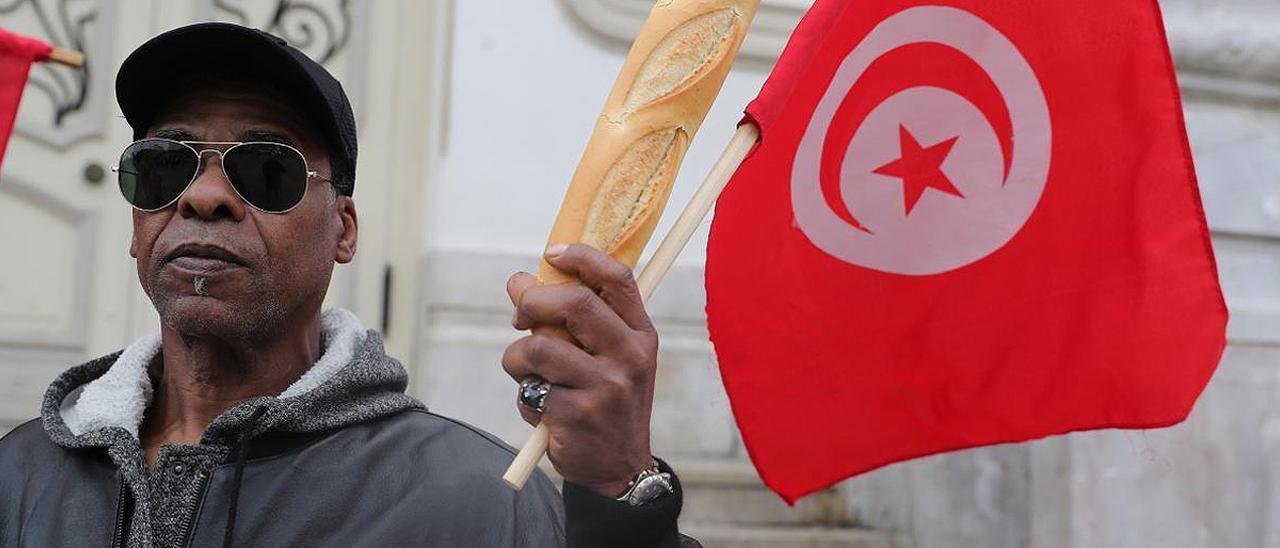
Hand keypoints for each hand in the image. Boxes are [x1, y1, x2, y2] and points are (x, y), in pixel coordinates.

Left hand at [503, 243, 656, 496]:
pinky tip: (542, 409)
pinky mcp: (578, 414)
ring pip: (538, 346)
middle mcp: (629, 356)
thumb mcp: (607, 357)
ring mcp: (606, 386)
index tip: (551, 253)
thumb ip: (573, 320)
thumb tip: (520, 280)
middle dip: (532, 302)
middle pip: (574, 303)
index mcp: (640, 334)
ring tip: (527, 374)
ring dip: (516, 357)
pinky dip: (524, 396)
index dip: (582, 257)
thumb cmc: (605, 401)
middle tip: (518, 316)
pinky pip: (529, 388)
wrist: (618, 468)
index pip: (617, 278)